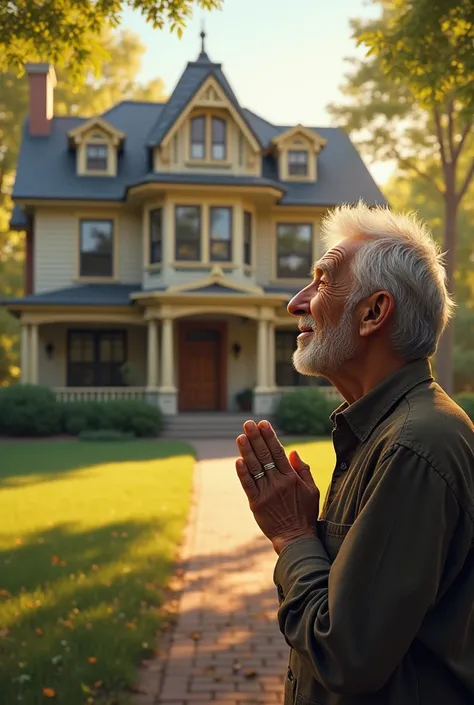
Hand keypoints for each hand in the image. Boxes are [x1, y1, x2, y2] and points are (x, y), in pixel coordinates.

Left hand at [235, 420, 319, 553]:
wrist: (296, 538)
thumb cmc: (306, 513)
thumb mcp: (312, 490)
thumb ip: (303, 470)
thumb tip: (292, 452)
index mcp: (291, 478)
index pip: (278, 452)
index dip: (269, 437)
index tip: (263, 423)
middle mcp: (278, 483)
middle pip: (265, 456)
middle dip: (256, 438)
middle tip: (248, 423)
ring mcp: (266, 493)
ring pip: (254, 467)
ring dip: (246, 451)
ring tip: (241, 436)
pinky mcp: (256, 503)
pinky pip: (248, 485)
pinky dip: (243, 473)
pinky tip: (238, 461)